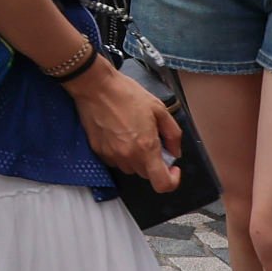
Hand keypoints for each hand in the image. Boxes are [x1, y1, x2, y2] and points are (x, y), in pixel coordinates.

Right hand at [66, 57, 181, 191]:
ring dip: (137, 158)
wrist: (96, 86)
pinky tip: (120, 134)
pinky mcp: (99, 151)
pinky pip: (115, 161)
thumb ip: (173, 134)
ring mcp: (112, 155)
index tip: (173, 167)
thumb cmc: (126, 94)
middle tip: (152, 140)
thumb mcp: (159, 108)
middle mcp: (128, 156)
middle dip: (153, 162)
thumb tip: (174, 151)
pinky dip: (121, 153)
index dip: (172, 180)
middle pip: (146, 174)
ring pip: (131, 168)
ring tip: (134, 134)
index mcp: (146, 147)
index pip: (162, 184)